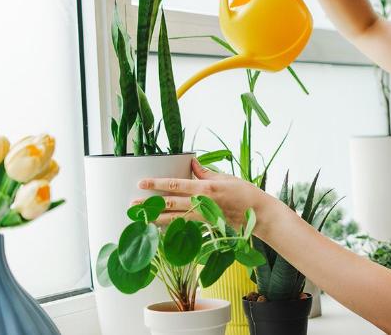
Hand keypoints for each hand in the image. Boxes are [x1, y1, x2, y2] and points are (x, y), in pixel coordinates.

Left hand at [135, 158, 267, 229]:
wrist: (257, 213)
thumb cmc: (244, 192)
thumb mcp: (224, 177)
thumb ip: (205, 172)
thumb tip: (191, 163)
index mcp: (205, 188)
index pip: (176, 185)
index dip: (157, 184)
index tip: (142, 183)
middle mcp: (202, 203)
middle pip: (170, 203)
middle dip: (150, 204)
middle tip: (132, 204)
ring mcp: (203, 216)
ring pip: (174, 218)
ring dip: (156, 218)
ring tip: (140, 218)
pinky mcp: (205, 224)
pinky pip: (184, 224)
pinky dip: (171, 226)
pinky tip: (160, 227)